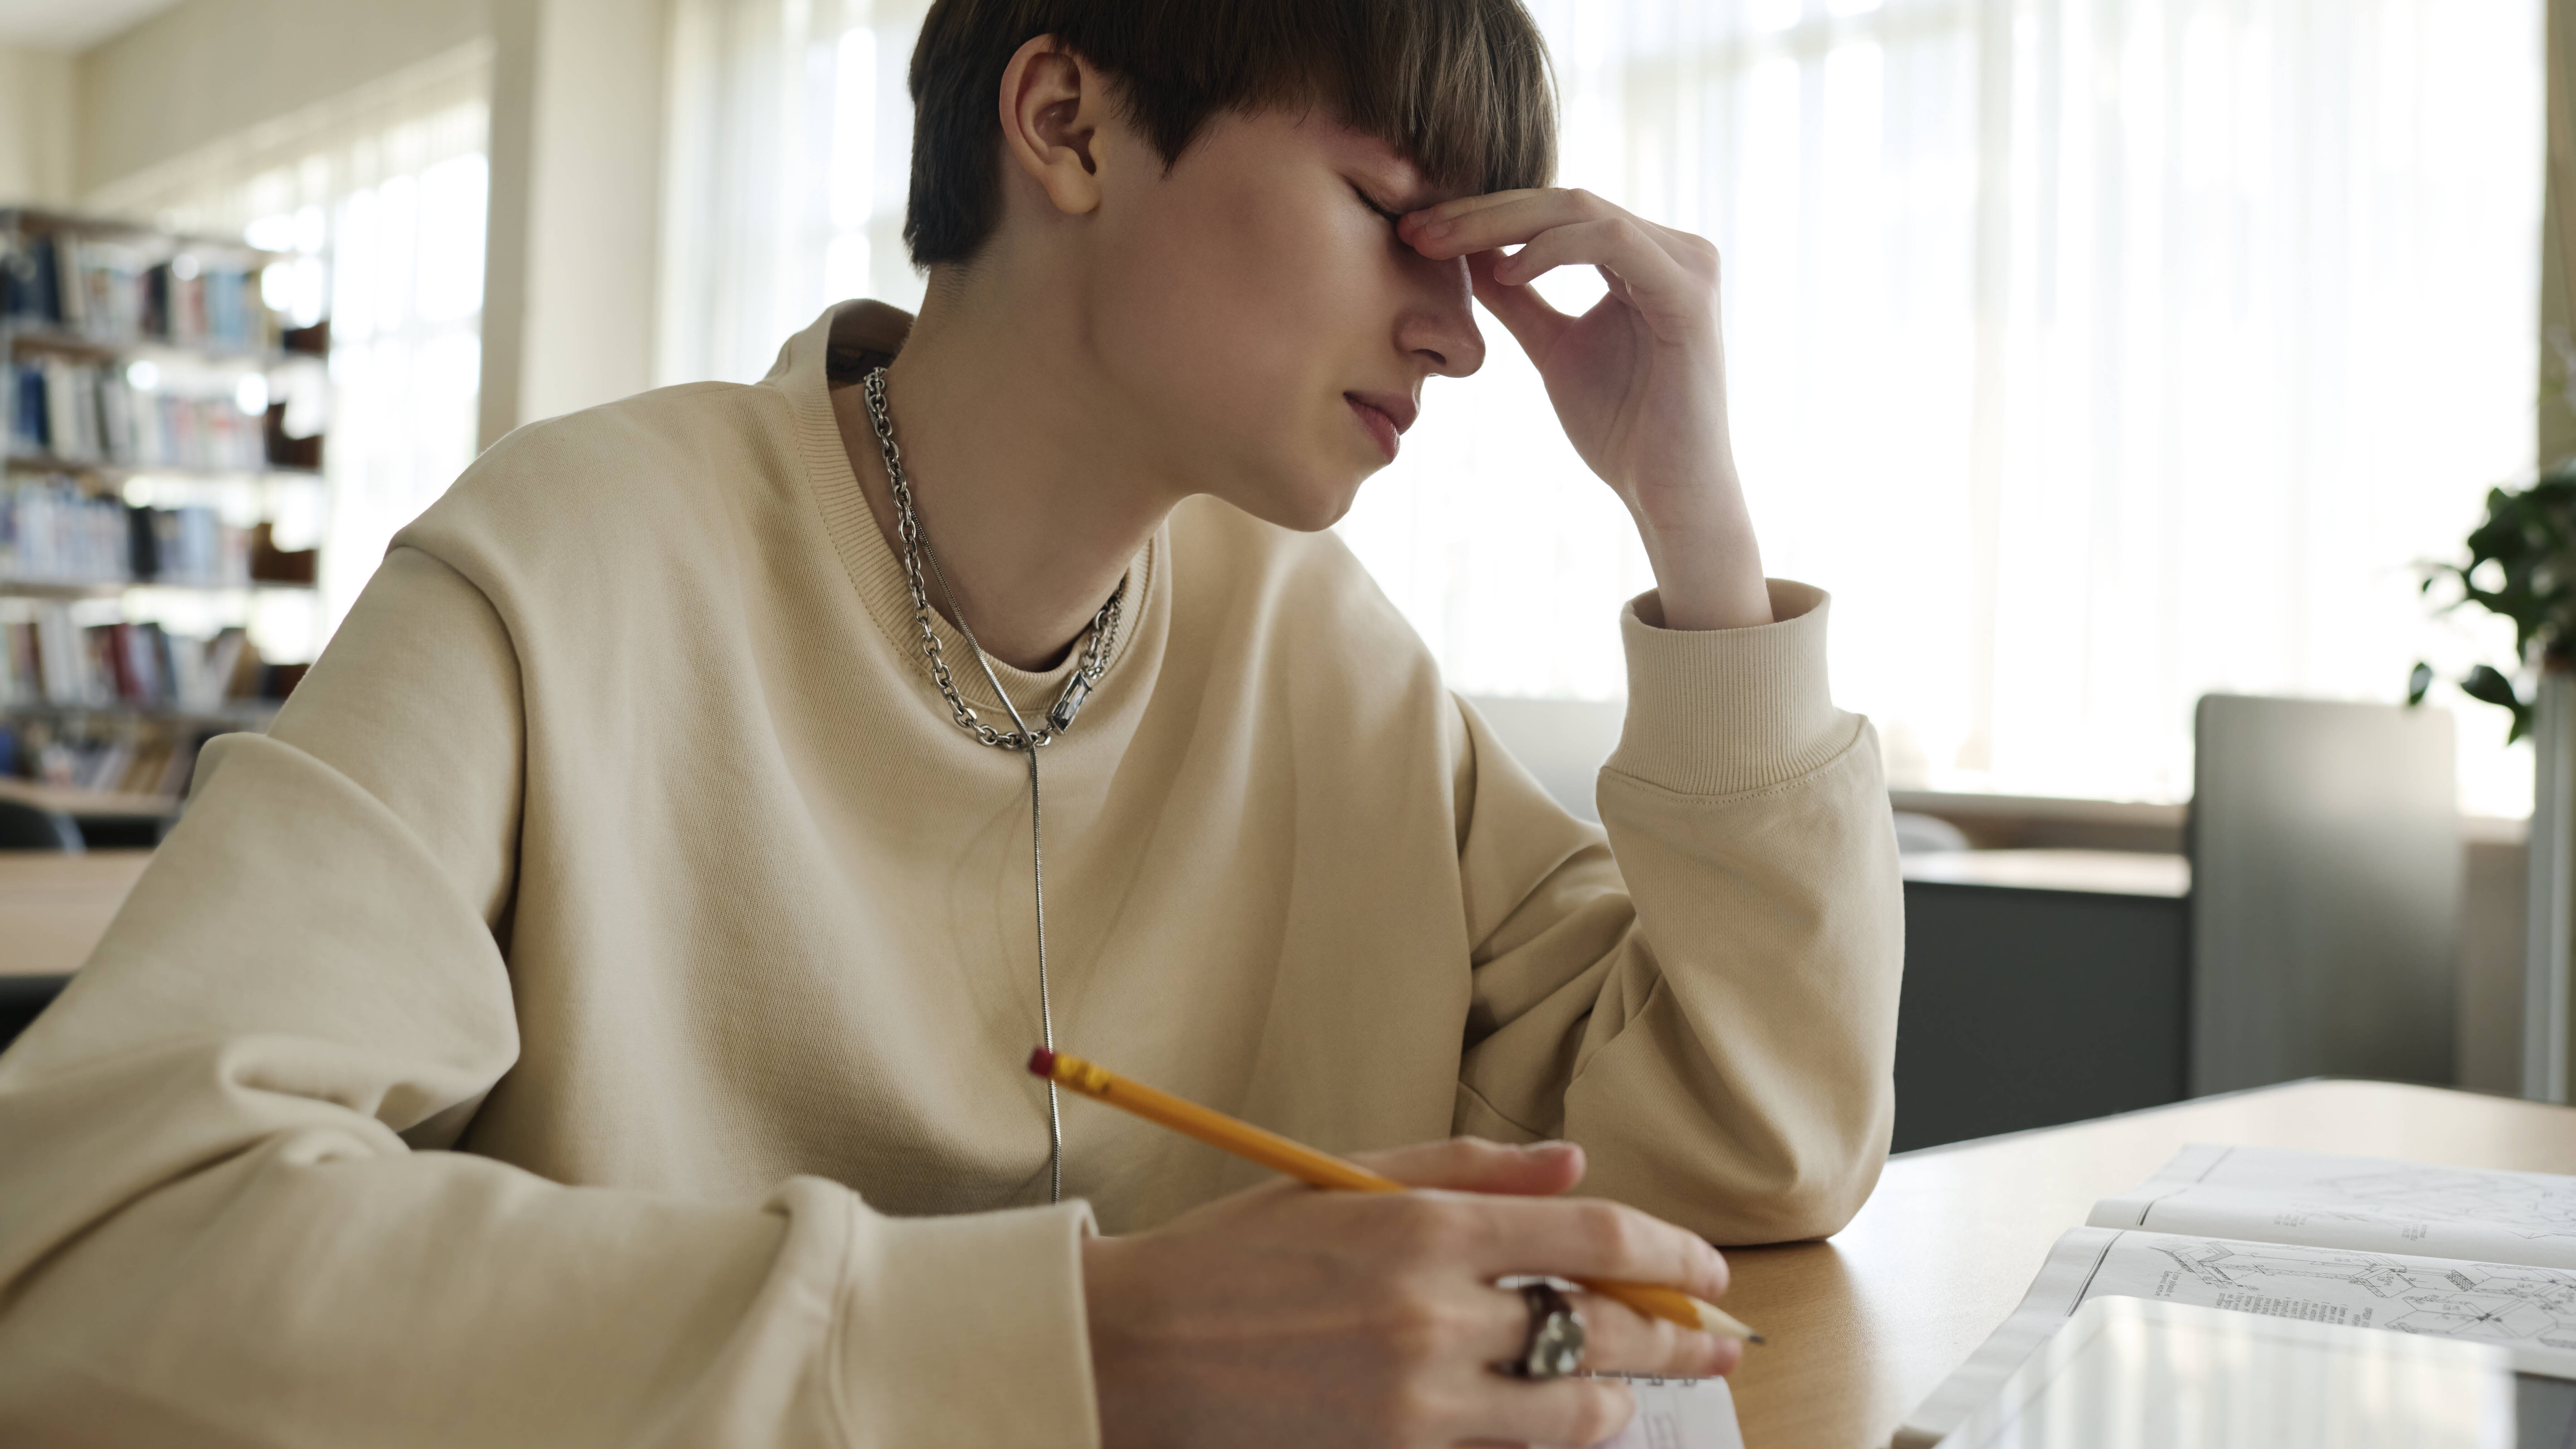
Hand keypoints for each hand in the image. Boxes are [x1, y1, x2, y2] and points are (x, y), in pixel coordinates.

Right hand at [1081, 1137, 1739, 1448]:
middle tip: (1716, 1344)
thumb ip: (1466, 1169)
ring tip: (1633, 1391)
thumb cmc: (1235, 1256)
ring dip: (1618, 1398)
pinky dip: (1548, 1436)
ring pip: (1571, 1407)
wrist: (1136, 1350)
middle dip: (1678, 1336)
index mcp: (1425, 1227)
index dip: (1671, 1252)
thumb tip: (1572, 1163)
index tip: (1708, 1270)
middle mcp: (1434, 1310)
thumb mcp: (1344, 1182)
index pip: (1595, 1234)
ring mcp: (1420, 1394)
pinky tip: (1562, 1422)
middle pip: (1602, 1324)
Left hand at [1401, 191, 1770, 631]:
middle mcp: (1671, 248)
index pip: (1552, 213)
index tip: (1414, 233)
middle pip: (1561, 201)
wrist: (1668, 491)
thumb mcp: (1552, 347)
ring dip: (1501, 223)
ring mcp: (1685, 265)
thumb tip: (1468, 257)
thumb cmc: (1622, 427)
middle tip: (1413, 229)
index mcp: (1642, 256)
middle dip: (1480, 212)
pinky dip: (1553, 250)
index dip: (1481, 216)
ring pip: (1581, 209)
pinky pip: (1613, 242)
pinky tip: (1506, 273)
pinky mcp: (1688, 293)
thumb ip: (1519, 300)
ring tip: (1441, 245)